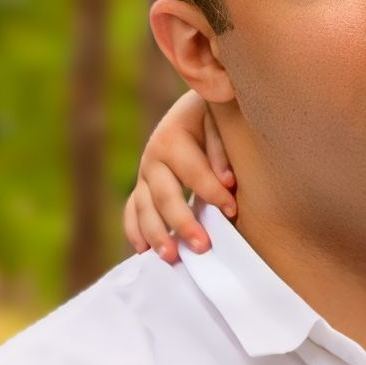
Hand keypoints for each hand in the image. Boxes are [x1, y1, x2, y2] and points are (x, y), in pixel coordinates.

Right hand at [124, 93, 236, 262]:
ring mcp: (144, 175)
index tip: (232, 209)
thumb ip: (220, 149)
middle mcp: (152, 157)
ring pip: (144, 209)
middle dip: (183, 223)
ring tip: (173, 257)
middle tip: (203, 247)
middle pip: (165, 196)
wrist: (197, 107)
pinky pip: (132, 212)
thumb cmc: (215, 116)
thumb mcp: (220, 121)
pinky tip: (144, 252)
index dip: (212, 191)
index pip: (192, 171)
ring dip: (158, 235)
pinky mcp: (142, 189)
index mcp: (171, 137)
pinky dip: (136, 232)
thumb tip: (226, 181)